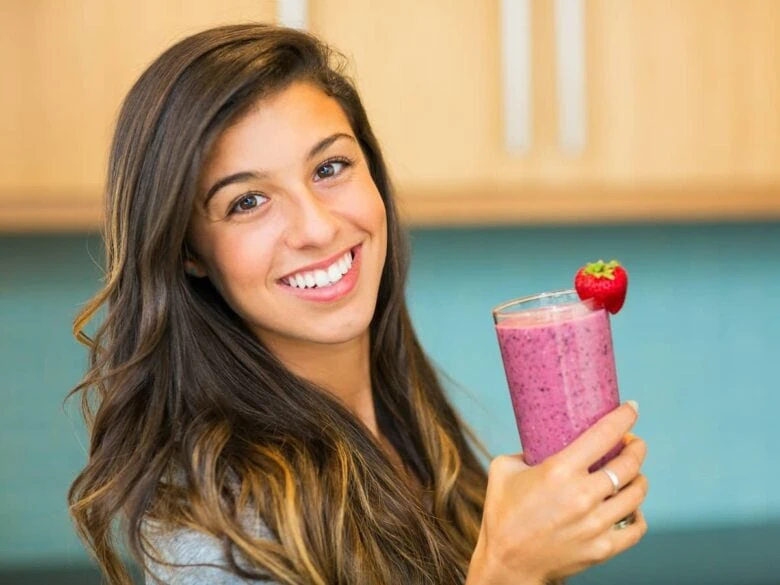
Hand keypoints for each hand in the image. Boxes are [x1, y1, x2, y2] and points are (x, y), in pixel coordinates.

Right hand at [465, 402, 647, 584]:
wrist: (507, 563)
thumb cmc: (502, 513)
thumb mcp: (503, 470)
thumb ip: (526, 451)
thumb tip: (541, 441)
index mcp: (559, 471)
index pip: (604, 435)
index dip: (624, 418)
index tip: (632, 408)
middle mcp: (582, 496)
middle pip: (629, 464)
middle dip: (636, 447)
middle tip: (633, 443)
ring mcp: (595, 524)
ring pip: (636, 493)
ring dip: (638, 478)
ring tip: (632, 474)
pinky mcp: (602, 548)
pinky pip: (636, 527)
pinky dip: (637, 513)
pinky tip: (629, 507)